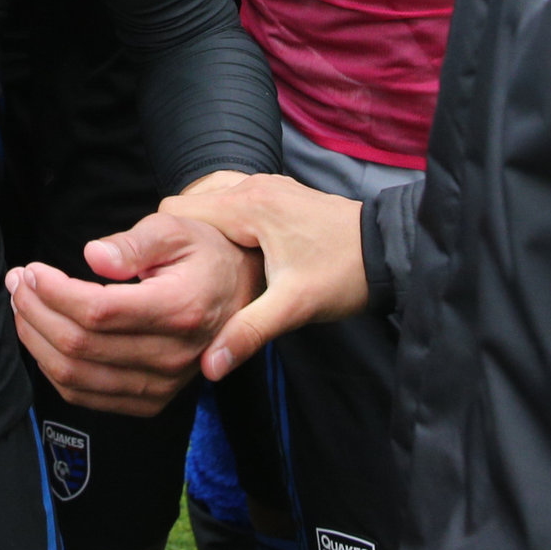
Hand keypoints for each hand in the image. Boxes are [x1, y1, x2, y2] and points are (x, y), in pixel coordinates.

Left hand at [5, 203, 263, 415]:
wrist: (238, 291)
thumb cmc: (202, 254)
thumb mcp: (175, 229)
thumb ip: (133, 243)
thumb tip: (93, 255)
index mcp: (180, 310)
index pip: (98, 311)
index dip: (53, 292)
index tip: (31, 270)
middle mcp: (173, 355)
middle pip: (80, 346)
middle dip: (35, 312)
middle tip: (18, 282)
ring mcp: (163, 385)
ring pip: (76, 376)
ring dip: (36, 341)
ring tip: (22, 305)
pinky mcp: (151, 401)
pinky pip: (86, 396)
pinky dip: (52, 370)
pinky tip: (42, 337)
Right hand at [153, 174, 369, 381]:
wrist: (391, 251)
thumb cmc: (343, 275)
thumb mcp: (294, 307)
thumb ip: (248, 331)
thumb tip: (209, 366)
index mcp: (249, 205)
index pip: (176, 210)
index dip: (161, 241)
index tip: (158, 272)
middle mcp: (252, 184)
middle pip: (188, 201)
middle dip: (179, 236)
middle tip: (180, 274)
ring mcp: (267, 183)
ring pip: (209, 196)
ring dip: (200, 226)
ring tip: (203, 264)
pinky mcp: (279, 191)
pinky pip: (232, 195)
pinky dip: (221, 218)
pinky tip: (231, 250)